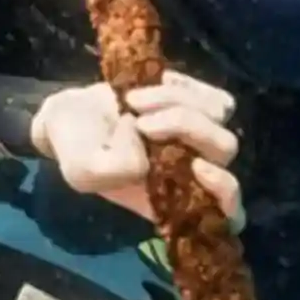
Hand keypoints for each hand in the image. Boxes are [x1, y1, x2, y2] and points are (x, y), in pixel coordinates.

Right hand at [29, 72, 240, 227]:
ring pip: (218, 117)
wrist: (71, 114)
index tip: (197, 167)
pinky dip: (186, 87)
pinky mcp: (196, 104)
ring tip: (132, 100)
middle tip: (140, 121)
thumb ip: (115, 170)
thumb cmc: (77, 149)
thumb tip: (144, 146)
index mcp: (173, 197)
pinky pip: (213, 96)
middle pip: (225, 149)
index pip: (228, 213)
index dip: (225, 191)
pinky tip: (155, 85)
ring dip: (174, 101)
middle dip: (185, 126)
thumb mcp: (83, 170)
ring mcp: (198, 135)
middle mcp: (192, 168)